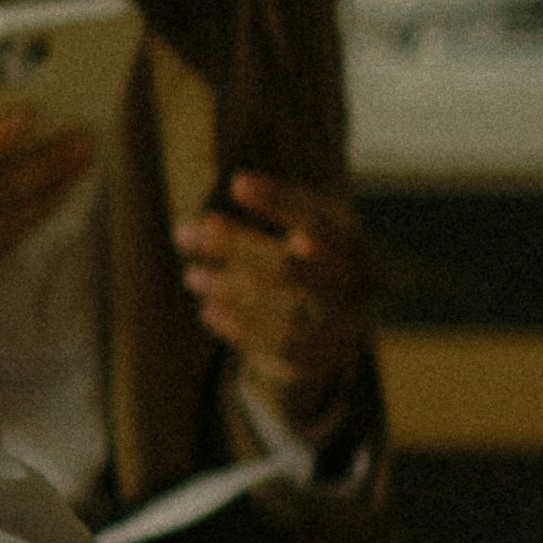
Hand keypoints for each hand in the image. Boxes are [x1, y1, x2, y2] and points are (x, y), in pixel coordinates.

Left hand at [178, 172, 373, 438]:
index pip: (318, 221)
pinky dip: (240, 328)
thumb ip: (243, 230)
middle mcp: (357, 286)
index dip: (279, 202)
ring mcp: (343, 326)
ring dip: (228, 292)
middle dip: (236, 249)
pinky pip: (277, 346)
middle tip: (185, 233)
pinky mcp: (322, 358)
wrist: (334, 329)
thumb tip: (185, 232)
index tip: (236, 184)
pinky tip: (208, 311)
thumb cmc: (303, 265)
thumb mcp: (289, 236)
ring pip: (280, 312)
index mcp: (355, 245)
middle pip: (289, 269)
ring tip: (192, 276)